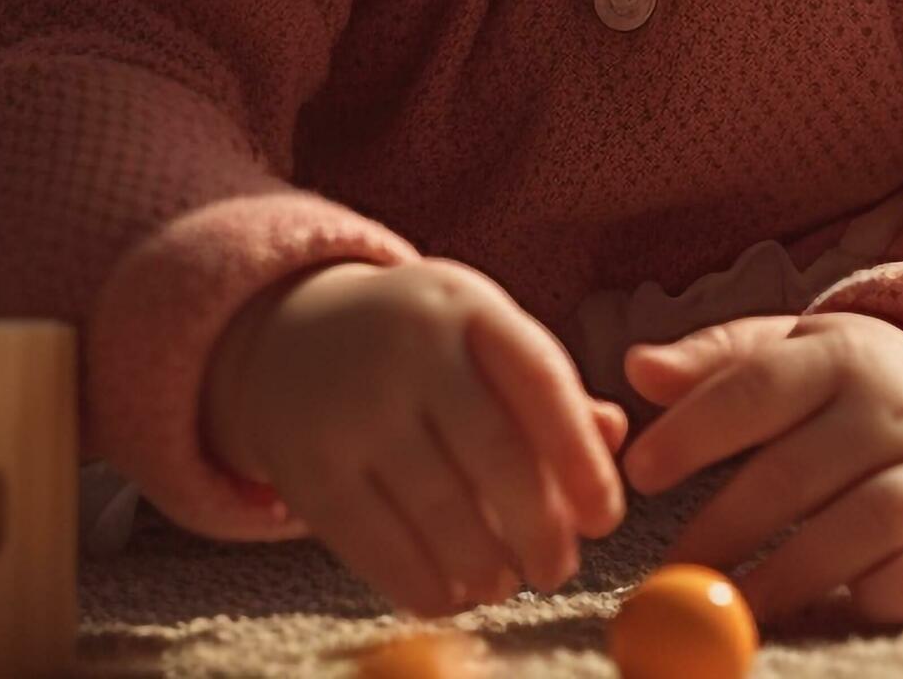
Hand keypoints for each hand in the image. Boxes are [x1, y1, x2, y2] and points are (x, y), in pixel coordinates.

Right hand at [203, 259, 630, 617]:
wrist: (290, 333)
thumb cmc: (419, 346)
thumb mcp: (482, 338)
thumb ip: (547, 391)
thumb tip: (613, 440)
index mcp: (469, 305)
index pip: (541, 381)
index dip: (580, 459)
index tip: (604, 520)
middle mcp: (409, 345)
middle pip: (493, 451)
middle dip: (539, 526)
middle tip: (558, 569)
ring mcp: (351, 404)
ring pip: (437, 506)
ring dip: (484, 563)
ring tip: (504, 582)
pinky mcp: (306, 464)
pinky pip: (374, 541)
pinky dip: (421, 583)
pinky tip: (450, 596)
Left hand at [617, 311, 902, 626]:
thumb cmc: (844, 383)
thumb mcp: (788, 351)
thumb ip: (713, 361)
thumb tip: (638, 369)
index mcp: (841, 355)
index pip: (761, 387)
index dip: (696, 430)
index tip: (639, 471)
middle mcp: (894, 411)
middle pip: (800, 470)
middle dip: (724, 527)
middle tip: (665, 573)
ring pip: (864, 524)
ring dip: (787, 574)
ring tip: (726, 608)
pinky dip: (883, 591)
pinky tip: (830, 610)